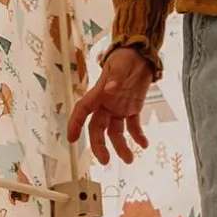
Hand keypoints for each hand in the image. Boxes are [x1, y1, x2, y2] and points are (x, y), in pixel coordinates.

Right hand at [66, 47, 153, 164]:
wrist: (140, 55)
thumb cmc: (126, 58)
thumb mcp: (120, 65)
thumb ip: (116, 78)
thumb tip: (110, 89)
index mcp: (99, 93)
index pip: (82, 110)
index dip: (75, 124)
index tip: (71, 139)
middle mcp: (106, 104)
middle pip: (97, 128)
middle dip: (99, 145)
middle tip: (105, 161)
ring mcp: (118, 108)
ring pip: (115, 132)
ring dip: (121, 146)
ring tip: (129, 159)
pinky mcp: (132, 109)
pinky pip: (133, 126)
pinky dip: (138, 136)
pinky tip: (144, 144)